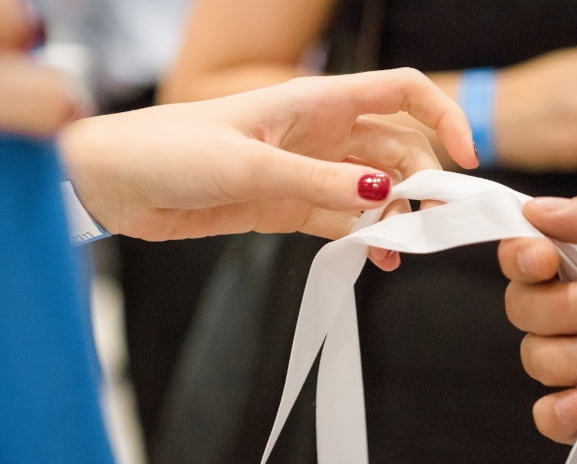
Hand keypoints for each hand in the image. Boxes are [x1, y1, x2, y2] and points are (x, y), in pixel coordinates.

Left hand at [61, 67, 477, 269]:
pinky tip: (373, 258)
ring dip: (394, 217)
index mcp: (314, 103)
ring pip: (371, 189)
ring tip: (402, 252)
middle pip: (396, 149)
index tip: (465, 161)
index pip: (401, 92)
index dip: (441, 117)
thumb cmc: (167, 152)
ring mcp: (302, 171)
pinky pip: (339, 220)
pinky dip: (362, 237)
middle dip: (423, 183)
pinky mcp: (282, 206)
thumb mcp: (249, 166)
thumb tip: (384, 200)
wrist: (111, 184)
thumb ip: (319, 185)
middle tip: (435, 228)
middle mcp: (316, 133)